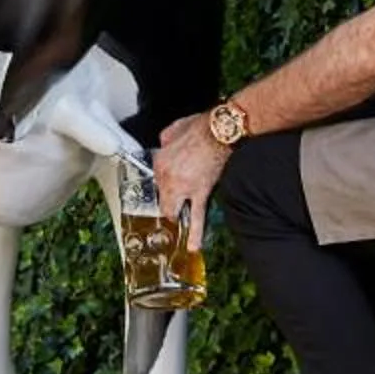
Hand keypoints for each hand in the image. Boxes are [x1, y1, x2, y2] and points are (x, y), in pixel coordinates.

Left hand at [153, 114, 231, 251]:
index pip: (156, 179)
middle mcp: (167, 178)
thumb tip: (166, 145)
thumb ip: (166, 142)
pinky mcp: (200, 193)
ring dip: (175, 217)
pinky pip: (197, 217)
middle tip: (172, 206)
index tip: (170, 184)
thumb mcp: (172, 130)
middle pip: (162, 197)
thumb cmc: (199, 127)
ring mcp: (182, 188)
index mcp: (159, 162)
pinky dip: (195, 233)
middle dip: (166, 202)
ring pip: (173, 209)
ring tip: (178, 233)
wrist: (218, 130)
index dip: (164, 182)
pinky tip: (193, 246)